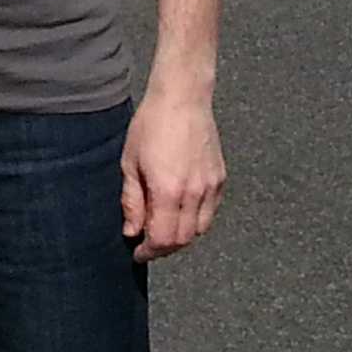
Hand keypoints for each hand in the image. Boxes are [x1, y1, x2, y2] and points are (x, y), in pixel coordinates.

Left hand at [122, 83, 225, 260]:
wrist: (182, 98)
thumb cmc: (151, 125)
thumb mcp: (130, 162)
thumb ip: (132, 201)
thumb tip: (132, 231)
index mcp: (169, 191)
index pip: (163, 239)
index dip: (149, 252)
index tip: (138, 253)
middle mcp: (195, 193)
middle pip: (183, 240)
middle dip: (164, 248)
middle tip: (147, 244)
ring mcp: (211, 187)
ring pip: (200, 230)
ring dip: (181, 236)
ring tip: (163, 228)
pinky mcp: (221, 179)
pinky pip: (211, 213)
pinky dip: (196, 221)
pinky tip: (181, 211)